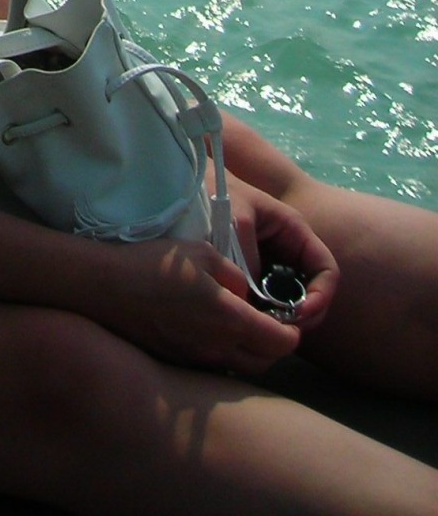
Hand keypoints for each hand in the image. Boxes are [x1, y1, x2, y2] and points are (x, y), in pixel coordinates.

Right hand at [83, 235, 307, 380]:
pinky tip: (208, 332)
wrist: (104, 288)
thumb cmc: (153, 264)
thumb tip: (245, 292)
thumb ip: (234, 275)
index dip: (292, 331)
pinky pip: (213, 366)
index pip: (280, 342)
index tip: (289, 318)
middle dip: (274, 347)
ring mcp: (195, 360)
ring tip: (240, 328)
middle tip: (269, 324)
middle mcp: (217, 349)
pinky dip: (222, 355)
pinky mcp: (177, 364)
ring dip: (249, 354)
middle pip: (264, 363)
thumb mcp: (201, 252)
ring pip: (239, 368)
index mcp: (229, 320)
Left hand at [229, 176, 338, 335]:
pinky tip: (251, 320)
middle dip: (304, 314)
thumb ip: (248, 257)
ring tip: (265, 328)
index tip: (300, 314)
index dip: (321, 295)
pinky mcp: (254, 275)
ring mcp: (272, 264)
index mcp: (294, 232)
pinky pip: (268, 300)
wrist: (189, 185)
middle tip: (282, 330)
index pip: (326, 270)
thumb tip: (253, 300)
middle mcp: (289, 251)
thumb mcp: (234, 219)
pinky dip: (265, 313)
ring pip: (291, 300)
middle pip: (313, 292)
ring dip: (285, 318)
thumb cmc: (216, 190)